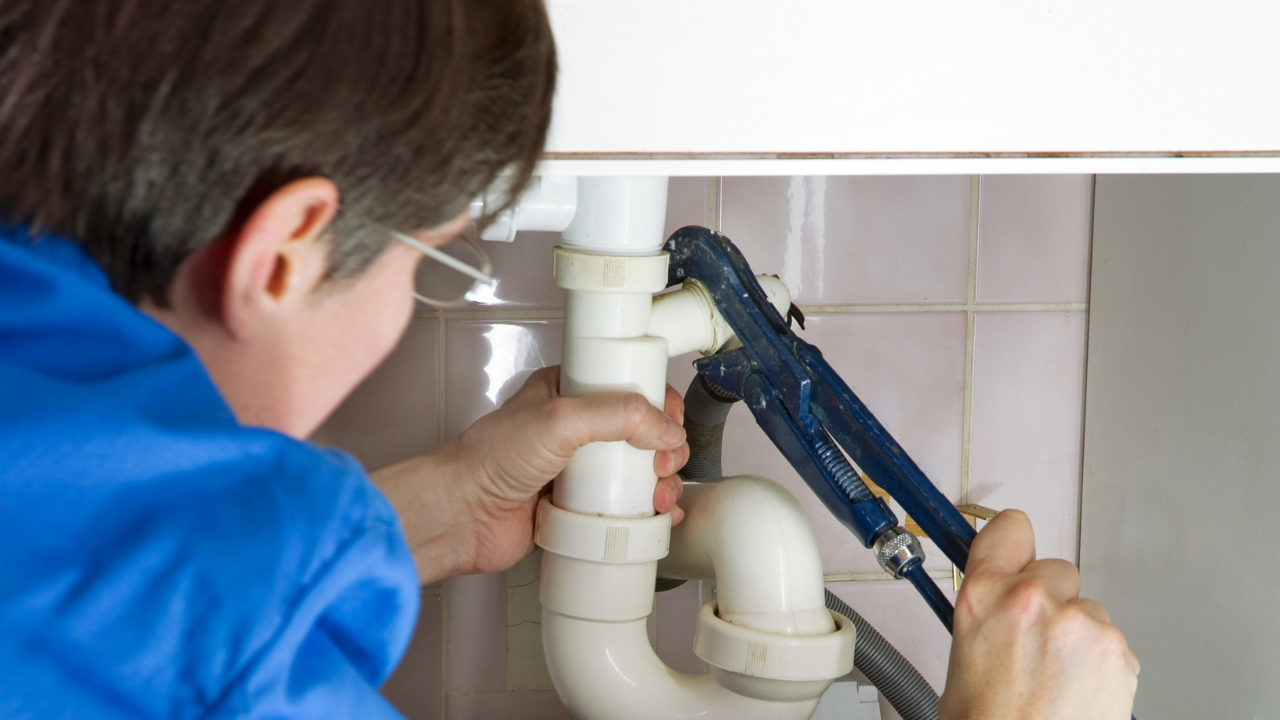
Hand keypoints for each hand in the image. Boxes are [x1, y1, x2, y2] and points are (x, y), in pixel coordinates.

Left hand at [372, 366, 688, 583]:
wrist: (461, 515)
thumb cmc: (489, 460)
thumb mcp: (560, 419)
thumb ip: (617, 414)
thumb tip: (665, 429)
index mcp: (568, 391)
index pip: (629, 386)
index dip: (658, 404)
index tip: (668, 425)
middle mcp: (575, 428)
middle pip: (642, 433)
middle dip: (665, 450)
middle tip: (662, 466)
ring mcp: (577, 469)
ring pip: (637, 473)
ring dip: (660, 485)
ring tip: (657, 498)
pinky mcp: (577, 507)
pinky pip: (622, 508)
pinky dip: (646, 514)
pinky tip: (656, 519)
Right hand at [938, 510, 1138, 719]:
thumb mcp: (961, 653)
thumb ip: (984, 610)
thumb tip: (995, 597)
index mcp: (983, 596)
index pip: (1010, 528)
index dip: (1015, 544)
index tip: (1017, 552)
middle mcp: (1032, 600)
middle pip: (1056, 570)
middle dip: (1050, 598)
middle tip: (1033, 640)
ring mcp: (1079, 623)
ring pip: (1087, 608)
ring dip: (1076, 635)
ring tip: (1054, 678)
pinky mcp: (1116, 650)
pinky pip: (1111, 641)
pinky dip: (1099, 663)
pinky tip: (1075, 691)